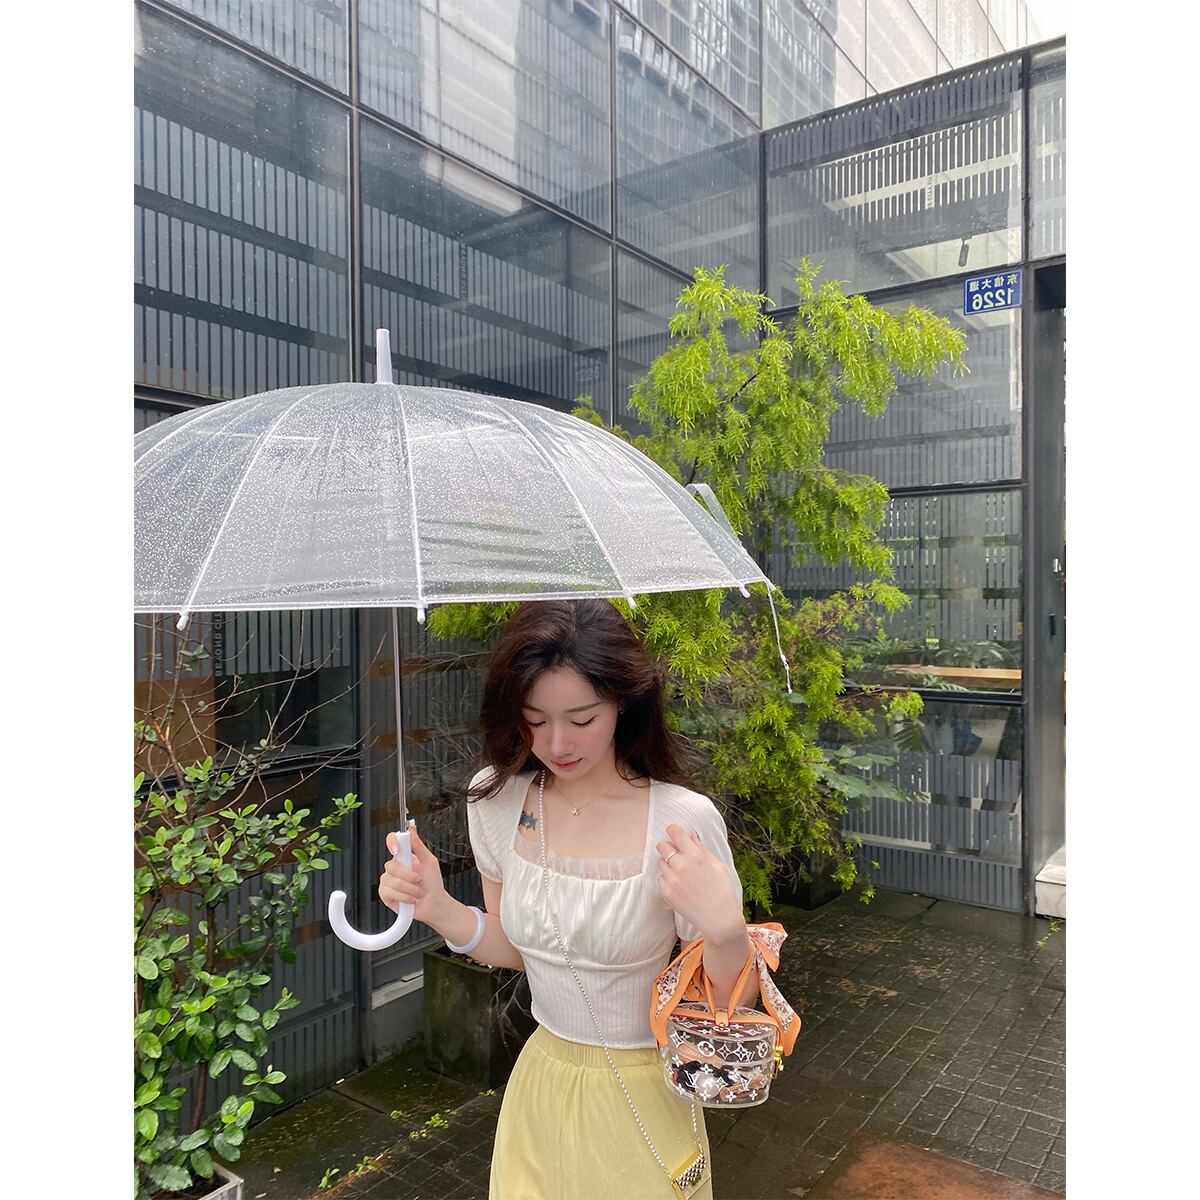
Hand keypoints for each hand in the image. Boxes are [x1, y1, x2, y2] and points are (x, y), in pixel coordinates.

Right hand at [378, 825, 446, 924]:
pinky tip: (411, 899)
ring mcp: (387, 880)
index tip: (398, 849)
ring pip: (394, 881)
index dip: (392, 842)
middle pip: (392, 865)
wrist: (433, 904)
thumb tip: (411, 828)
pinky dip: (405, 897)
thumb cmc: (433, 883)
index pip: (392, 841)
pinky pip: (391, 893)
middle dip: (410, 876)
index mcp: (403, 856)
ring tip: (417, 892)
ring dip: (411, 889)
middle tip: (419, 880)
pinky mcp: (385, 894)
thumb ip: (419, 846)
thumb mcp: (429, 861)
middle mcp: (393, 867)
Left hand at [655, 823, 742, 943]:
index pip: (674, 833)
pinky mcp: (667, 893)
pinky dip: (667, 879)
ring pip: (660, 862)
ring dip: (667, 864)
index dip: (673, 831)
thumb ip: (702, 849)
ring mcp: (672, 880)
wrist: (720, 919)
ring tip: (681, 873)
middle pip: (662, 846)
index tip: (674, 833)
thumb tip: (691, 836)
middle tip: (676, 853)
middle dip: (668, 847)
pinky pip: (660, 878)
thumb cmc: (722, 891)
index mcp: (695, 856)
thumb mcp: (718, 866)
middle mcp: (681, 866)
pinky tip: (679, 885)